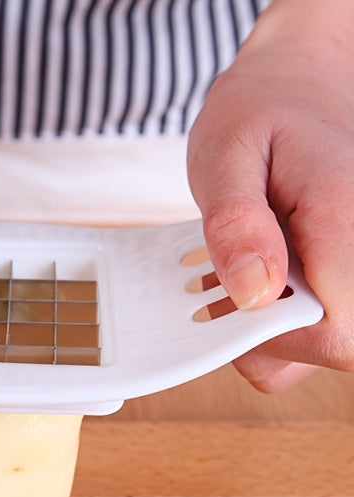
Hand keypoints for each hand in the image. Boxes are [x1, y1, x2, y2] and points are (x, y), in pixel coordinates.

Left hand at [187, 0, 353, 392]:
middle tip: (225, 279)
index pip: (337, 331)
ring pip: (322, 342)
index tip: (233, 304)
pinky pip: (314, 322)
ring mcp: (352, 267)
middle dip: (264, 335)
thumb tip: (254, 293)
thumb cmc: (261, 110)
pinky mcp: (340, 275)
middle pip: (333, 345)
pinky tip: (251, 274)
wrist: (297, 82)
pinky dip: (272, 316)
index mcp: (345, 221)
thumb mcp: (227, 152)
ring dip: (264, 328)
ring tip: (237, 269)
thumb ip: (237, 224)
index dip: (278, 339)